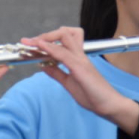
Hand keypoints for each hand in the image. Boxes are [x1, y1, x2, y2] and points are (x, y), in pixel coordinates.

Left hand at [22, 26, 138, 133]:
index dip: (46, 40)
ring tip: (30, 42)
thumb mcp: (68, 83)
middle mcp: (79, 55)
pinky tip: (40, 46)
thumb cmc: (92, 95)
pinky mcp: (80, 67)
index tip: (30, 44)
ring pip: (63, 38)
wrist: (109, 106)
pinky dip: (50, 48)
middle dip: (45, 34)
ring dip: (44, 38)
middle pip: (64, 33)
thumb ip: (56, 73)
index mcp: (77, 58)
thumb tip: (42, 66)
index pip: (62, 41)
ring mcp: (81, 60)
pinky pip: (63, 53)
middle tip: (30, 41)